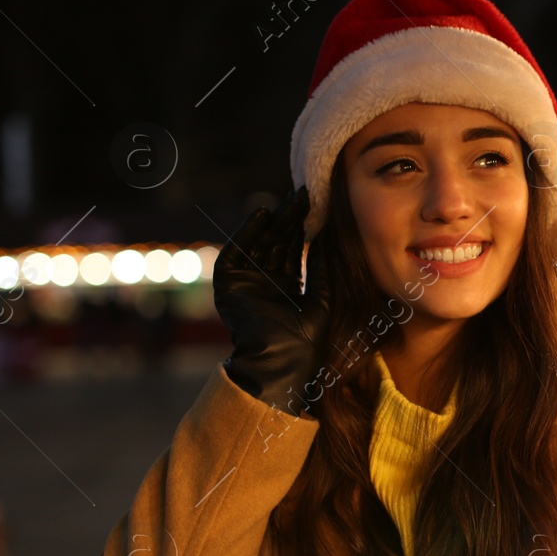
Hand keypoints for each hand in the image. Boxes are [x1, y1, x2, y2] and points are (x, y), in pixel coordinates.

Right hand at [212, 187, 331, 414]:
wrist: (285, 360)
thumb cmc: (309, 338)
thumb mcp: (322, 296)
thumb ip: (323, 266)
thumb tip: (327, 235)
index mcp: (286, 288)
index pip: (292, 250)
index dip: (302, 228)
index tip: (315, 205)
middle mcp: (264, 283)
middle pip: (276, 243)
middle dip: (289, 220)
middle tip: (304, 194)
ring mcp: (246, 283)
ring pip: (259, 243)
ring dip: (273, 221)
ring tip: (289, 200)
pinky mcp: (228, 284)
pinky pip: (236, 252)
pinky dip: (247, 232)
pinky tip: (263, 214)